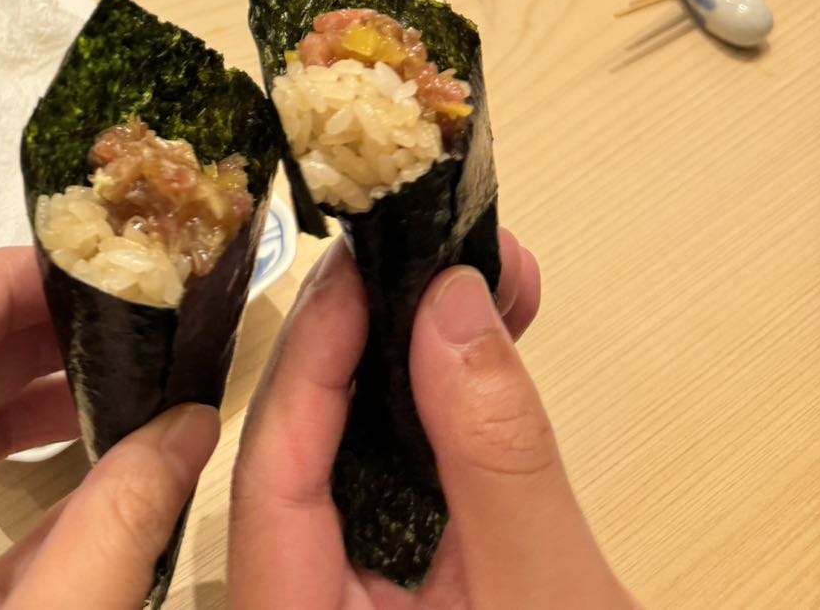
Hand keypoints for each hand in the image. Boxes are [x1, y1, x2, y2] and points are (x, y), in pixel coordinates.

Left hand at [230, 232, 642, 608]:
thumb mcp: (548, 598)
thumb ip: (494, 455)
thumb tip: (451, 302)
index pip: (271, 481)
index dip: (312, 360)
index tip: (360, 265)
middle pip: (295, 460)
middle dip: (363, 343)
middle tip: (429, 247)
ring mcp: (333, 607)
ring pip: (341, 469)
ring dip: (406, 369)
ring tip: (478, 281)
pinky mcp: (378, 598)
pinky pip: (380, 497)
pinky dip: (430, 425)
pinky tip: (478, 357)